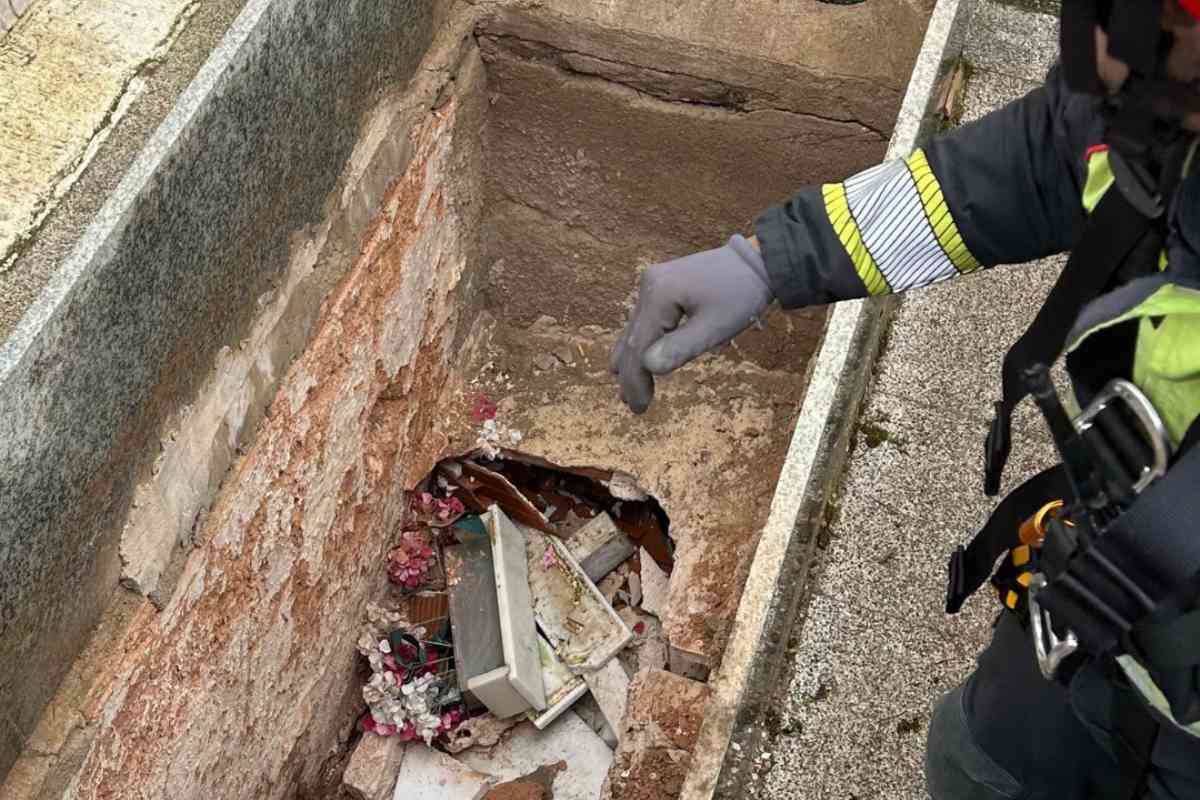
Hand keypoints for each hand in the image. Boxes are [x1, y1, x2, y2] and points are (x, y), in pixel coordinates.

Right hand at [610, 234, 774, 412]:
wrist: (756, 261)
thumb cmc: (741, 295)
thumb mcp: (715, 327)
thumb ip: (681, 348)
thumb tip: (647, 366)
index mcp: (659, 294)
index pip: (638, 345)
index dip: (636, 379)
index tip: (639, 407)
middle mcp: (649, 286)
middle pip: (632, 338)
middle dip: (631, 374)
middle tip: (632, 405)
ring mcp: (652, 283)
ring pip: (635, 329)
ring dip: (633, 360)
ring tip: (629, 389)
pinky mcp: (660, 285)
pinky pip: (645, 320)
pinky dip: (642, 343)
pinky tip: (640, 360)